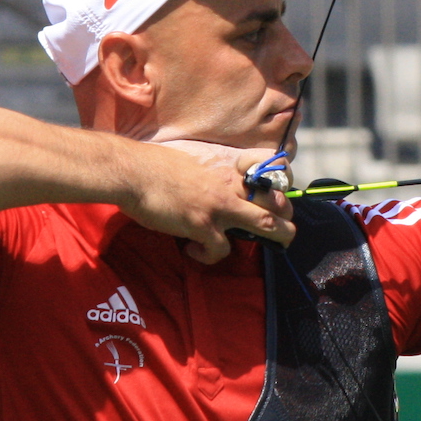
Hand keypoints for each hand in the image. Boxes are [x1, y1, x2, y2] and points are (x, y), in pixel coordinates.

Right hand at [127, 141, 296, 262]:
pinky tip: (193, 252)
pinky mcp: (202, 225)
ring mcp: (218, 207)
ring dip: (275, 239)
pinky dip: (209, 256)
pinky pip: (220, 250)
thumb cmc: (154, 165)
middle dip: (287, 219)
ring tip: (275, 247)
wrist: (132, 172)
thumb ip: (210, 178)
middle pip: (276, 203)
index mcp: (227, 171)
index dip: (277, 190)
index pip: (268, 175)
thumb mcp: (192, 164)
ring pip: (265, 225)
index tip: (276, 201)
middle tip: (286, 233)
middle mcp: (229, 187)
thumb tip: (210, 190)